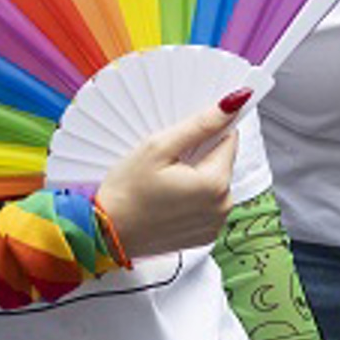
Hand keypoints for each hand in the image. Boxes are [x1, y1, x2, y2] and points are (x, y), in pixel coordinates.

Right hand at [95, 89, 247, 258]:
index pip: (229, 139)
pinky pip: (208, 204)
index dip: (208, 132)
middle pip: (223, 161)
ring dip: (198, 175)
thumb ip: (201, 124)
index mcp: (215, 184)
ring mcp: (214, 223)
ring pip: (216, 182)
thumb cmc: (126, 193)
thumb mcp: (159, 147)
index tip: (185, 137)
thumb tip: (233, 104)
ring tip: (165, 182)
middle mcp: (222, 207)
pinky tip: (169, 198)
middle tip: (168, 162)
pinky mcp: (205, 234)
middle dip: (200, 155)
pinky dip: (194, 197)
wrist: (105, 235)